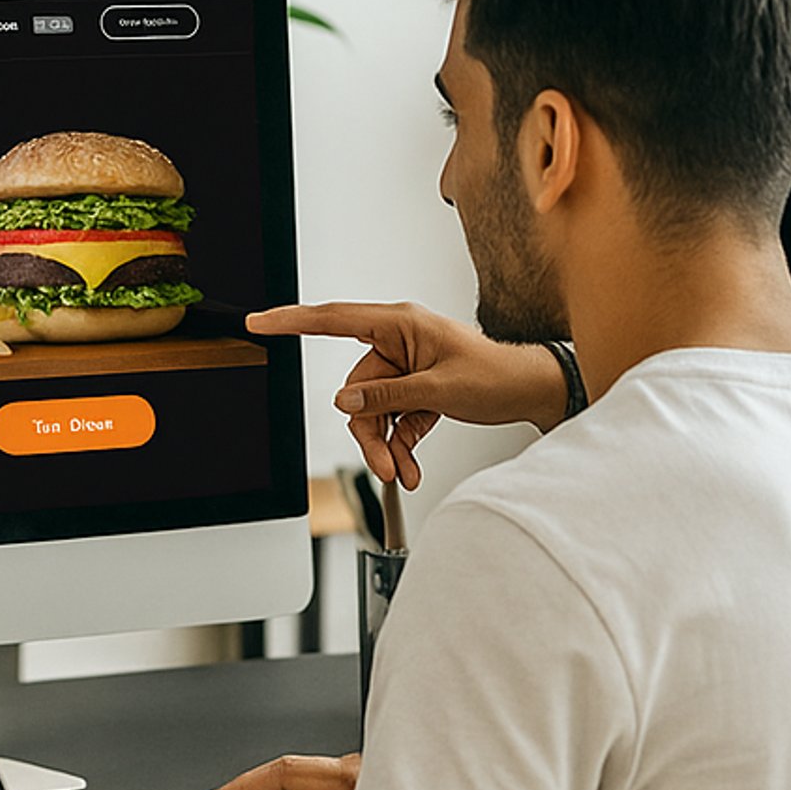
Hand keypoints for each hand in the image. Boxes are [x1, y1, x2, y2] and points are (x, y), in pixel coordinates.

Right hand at [246, 302, 567, 487]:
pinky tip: (410, 464)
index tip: (260, 322)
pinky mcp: (416, 388)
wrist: (530, 391)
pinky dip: (400, 441)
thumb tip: (344, 402)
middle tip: (382, 465)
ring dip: (384, 442)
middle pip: (357, 387)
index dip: (293, 320)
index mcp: (400, 323)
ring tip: (401, 471)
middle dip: (368, 430)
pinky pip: (393, 416)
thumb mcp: (437, 389)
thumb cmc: (495, 375)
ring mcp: (407, 365)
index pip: (335, 319)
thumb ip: (387, 395)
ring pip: (373, 408)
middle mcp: (398, 340)